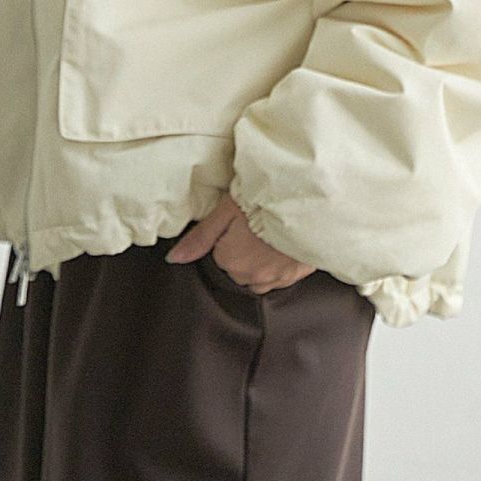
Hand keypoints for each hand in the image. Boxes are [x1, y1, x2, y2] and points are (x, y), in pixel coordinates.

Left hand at [164, 194, 316, 294]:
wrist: (308, 203)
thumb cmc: (267, 201)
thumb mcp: (226, 210)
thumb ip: (200, 237)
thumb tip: (173, 259)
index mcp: (231, 260)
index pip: (219, 254)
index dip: (227, 235)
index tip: (238, 220)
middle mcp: (252, 276)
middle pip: (238, 267)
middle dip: (243, 250)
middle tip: (254, 223)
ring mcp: (276, 279)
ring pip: (259, 275)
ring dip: (261, 260)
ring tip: (269, 234)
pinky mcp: (297, 276)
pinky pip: (280, 277)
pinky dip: (279, 263)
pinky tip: (284, 245)